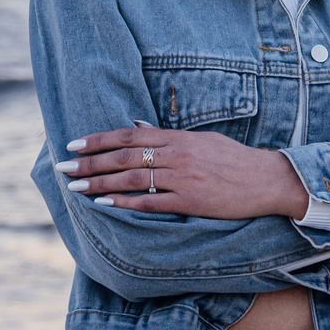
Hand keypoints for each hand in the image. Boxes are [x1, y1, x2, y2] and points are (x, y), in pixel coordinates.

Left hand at [55, 125, 309, 217]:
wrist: (267, 179)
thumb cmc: (233, 159)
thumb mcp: (200, 139)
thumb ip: (166, 135)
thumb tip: (135, 126)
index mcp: (177, 137)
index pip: (128, 135)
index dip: (98, 140)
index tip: (73, 145)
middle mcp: (176, 154)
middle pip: (123, 156)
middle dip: (89, 163)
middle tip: (63, 169)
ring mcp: (182, 178)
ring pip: (132, 178)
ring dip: (99, 183)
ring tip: (75, 188)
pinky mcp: (190, 201)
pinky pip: (151, 202)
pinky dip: (125, 202)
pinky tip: (104, 203)